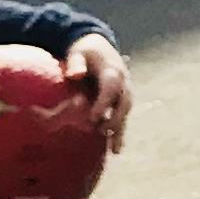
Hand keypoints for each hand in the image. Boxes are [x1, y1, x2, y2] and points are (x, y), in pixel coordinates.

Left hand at [64, 34, 134, 152]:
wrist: (100, 48)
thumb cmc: (85, 51)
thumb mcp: (78, 52)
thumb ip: (76, 63)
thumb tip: (74, 76)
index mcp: (112, 70)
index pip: (111, 87)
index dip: (104, 102)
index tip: (93, 118)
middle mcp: (124, 83)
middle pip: (123, 103)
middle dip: (115, 119)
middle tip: (103, 133)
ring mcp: (125, 93)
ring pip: (125, 113)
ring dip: (120, 130)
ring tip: (115, 150)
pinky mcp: (122, 102)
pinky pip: (123, 118)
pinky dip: (120, 133)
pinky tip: (116, 150)